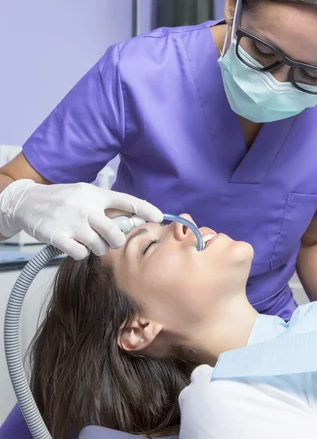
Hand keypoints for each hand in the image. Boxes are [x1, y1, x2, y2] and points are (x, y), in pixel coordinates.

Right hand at [0, 179, 162, 258]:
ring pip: (99, 246)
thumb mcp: (85, 194)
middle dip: (116, 241)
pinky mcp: (58, 236)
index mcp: (95, 194)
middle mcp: (86, 207)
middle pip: (115, 232)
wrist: (26, 202)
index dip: (145, 209)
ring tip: (86, 239)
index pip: (126, 201)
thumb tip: (134, 217)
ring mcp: (72, 222)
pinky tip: (73, 244)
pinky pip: (81, 254)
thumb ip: (107, 206)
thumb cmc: (62, 199)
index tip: (159, 216)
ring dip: (96, 247)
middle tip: (109, 240)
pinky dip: (80, 253)